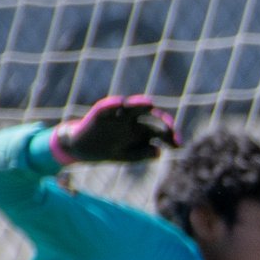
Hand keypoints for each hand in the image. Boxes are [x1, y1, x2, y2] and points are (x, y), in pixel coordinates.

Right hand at [53, 96, 179, 164]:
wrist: (81, 149)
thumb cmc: (108, 151)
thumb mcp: (127, 156)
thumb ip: (143, 154)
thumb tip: (158, 150)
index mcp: (141, 131)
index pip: (160, 130)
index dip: (171, 136)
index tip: (178, 144)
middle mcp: (132, 120)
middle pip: (151, 115)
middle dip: (162, 120)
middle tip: (170, 129)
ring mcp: (117, 115)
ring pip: (131, 107)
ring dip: (139, 104)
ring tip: (148, 103)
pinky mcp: (100, 113)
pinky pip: (107, 107)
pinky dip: (113, 104)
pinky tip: (120, 102)